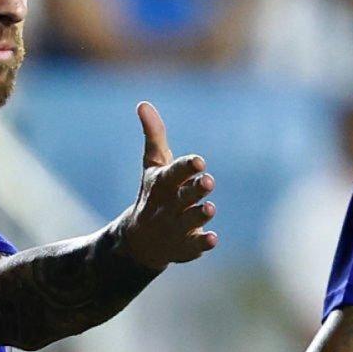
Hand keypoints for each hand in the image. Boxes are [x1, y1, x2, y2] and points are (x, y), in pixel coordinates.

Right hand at [119, 102, 218, 270]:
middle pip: (183, 197)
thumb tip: (143, 104)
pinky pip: (193, 247)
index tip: (199, 161)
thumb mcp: (153, 166)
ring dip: (199, 216)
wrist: (139, 241)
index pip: (174, 173)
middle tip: (209, 182)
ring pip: (188, 222)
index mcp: (162, 184)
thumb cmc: (153, 194)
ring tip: (210, 209)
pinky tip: (213, 239)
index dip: (186, 167)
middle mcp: (168, 206)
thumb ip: (154, 136)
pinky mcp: (184, 247)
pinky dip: (202, 244)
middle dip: (195, 190)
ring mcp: (175, 228)